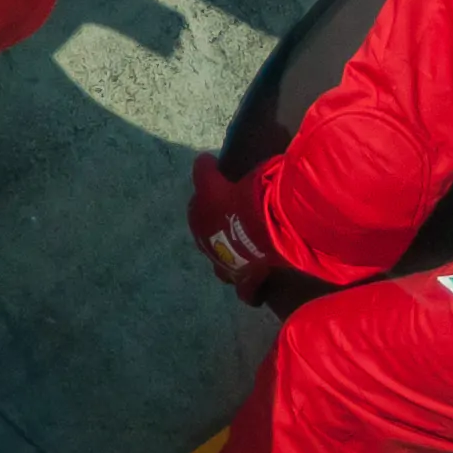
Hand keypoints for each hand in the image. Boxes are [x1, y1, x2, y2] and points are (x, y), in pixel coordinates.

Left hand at [187, 154, 287, 305]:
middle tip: (233, 224)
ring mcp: (224, 264)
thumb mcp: (213, 179)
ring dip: (230, 258)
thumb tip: (203, 160)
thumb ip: (204, 169)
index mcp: (196, 219)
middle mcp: (205, 244)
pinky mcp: (244, 279)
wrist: (255, 226)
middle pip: (209, 237)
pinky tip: (255, 291)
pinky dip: (250, 291)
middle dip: (217, 232)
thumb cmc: (233, 199)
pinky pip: (246, 290)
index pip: (198, 209)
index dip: (210, 203)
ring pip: (223, 265)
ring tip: (242, 253)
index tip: (221, 198)